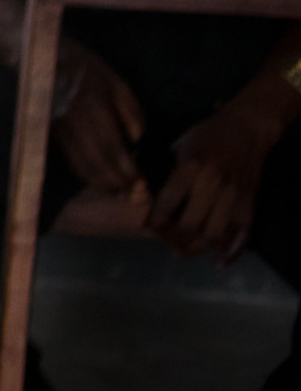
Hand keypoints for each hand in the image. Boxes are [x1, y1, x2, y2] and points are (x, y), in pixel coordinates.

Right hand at [49, 38, 148, 206]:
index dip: (125, 168)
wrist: (45, 60)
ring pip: (80, 163)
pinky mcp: (54, 133)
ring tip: (115, 193)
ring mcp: (62, 130)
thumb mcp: (116, 81)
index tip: (140, 182)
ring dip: (98, 182)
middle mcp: (76, 123)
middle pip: (95, 160)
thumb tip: (137, 138)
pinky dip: (84, 173)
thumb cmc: (86, 68)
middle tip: (130, 195)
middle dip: (114, 181)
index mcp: (94, 108)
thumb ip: (130, 109)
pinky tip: (95, 180)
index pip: (111, 146)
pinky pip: (70, 158)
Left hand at [149, 81, 294, 261]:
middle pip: (190, 226)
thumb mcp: (178, 146)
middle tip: (166, 242)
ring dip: (197, 249)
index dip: (155, 222)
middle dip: (174, 240)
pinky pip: (242, 233)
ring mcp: (234, 195)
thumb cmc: (206, 135)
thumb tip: (140, 196)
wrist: (247, 128)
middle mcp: (212, 183)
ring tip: (184, 251)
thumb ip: (163, 171)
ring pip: (214, 235)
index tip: (147, 227)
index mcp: (190, 167)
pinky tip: (218, 262)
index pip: (167, 203)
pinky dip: (230, 252)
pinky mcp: (250, 201)